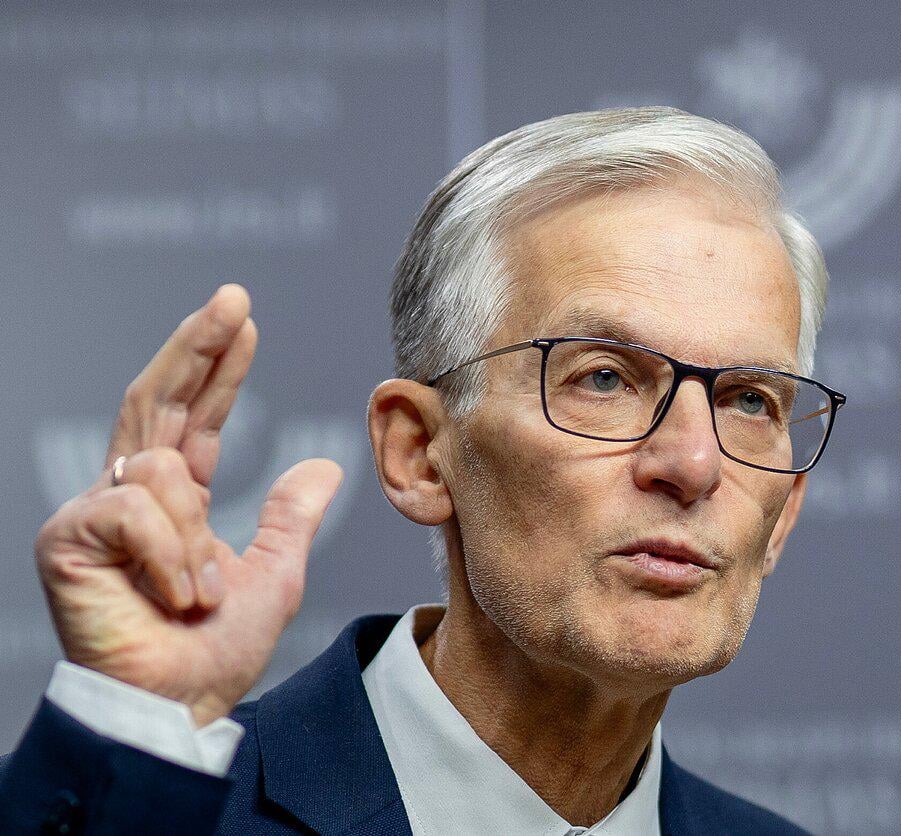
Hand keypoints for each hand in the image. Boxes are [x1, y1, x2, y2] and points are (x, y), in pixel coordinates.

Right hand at [34, 285, 342, 725]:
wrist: (178, 710)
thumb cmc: (213, 653)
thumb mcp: (274, 573)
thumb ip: (290, 516)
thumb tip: (324, 465)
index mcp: (178, 503)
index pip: (197, 417)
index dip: (218, 368)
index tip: (244, 320)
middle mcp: (132, 497)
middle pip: (159, 400)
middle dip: (197, 347)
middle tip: (233, 298)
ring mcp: (96, 515)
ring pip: (159, 466)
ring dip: (194, 531)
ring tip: (204, 591)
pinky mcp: (68, 540)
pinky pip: (134, 509)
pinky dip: (170, 550)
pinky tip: (178, 591)